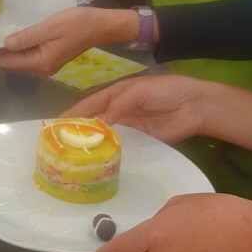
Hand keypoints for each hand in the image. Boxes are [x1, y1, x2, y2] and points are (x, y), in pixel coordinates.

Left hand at [0, 6, 133, 75]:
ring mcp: (48, 63)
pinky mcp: (51, 56)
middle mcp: (42, 67)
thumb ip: (27, 37)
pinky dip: (15, 50)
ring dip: (2, 54)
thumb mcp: (50, 27)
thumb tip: (5, 44)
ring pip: (19, 60)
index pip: (8, 62)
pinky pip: (27, 55)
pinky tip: (7, 42)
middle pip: (12, 63)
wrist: (102, 25)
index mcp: (41, 61)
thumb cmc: (78, 23)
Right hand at [62, 74, 207, 143]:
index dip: (74, 113)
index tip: (56, 123)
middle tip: (61, 144)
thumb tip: (98, 122)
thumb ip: (118, 105)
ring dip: (94, 144)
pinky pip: (122, 146)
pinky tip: (100, 161)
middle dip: (79, 131)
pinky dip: (111, 152)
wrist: (194, 106)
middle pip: (95, 121)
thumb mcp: (138, 91)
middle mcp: (119, 110)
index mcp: (116, 93)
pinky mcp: (141, 141)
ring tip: (75, 155)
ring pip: (106, 136)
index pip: (90, 103)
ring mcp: (130, 127)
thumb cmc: (166, 90)